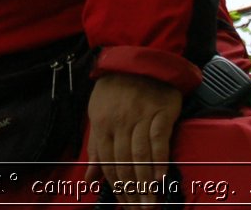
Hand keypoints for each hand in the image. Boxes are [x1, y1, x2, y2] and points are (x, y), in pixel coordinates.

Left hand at [82, 73, 182, 207]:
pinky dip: (159, 161)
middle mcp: (119, 122)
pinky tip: (161, 179)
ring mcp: (140, 117)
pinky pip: (159, 140)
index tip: (126, 205)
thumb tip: (89, 179)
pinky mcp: (160, 112)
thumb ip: (94, 147)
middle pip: (125, 164)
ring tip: (151, 204)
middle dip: (133, 192)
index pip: (108, 163)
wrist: (139, 56)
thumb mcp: (97, 113)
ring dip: (146, 184)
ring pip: (141, 156)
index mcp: (101, 124)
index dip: (117, 188)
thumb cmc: (115, 88)